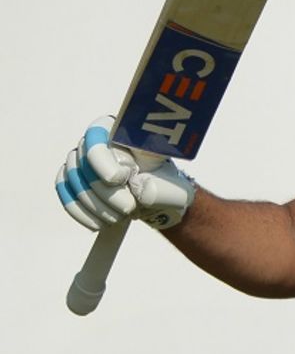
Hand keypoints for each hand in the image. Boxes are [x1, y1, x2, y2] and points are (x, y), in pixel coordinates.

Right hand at [56, 116, 195, 230]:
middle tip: (129, 207)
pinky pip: (66, 197)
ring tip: (121, 215)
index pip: (96, 137)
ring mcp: (78, 161)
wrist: (154, 196)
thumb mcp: (168, 177)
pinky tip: (101, 223)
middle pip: (84, 166)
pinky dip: (83, 214)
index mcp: (117, 130)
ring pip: (74, 184)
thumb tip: (142, 191)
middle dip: (107, 194)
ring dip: (99, 207)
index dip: (103, 162)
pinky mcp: (70, 182)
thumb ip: (157, 181)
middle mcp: (92, 141)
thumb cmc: (162, 181)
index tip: (121, 179)